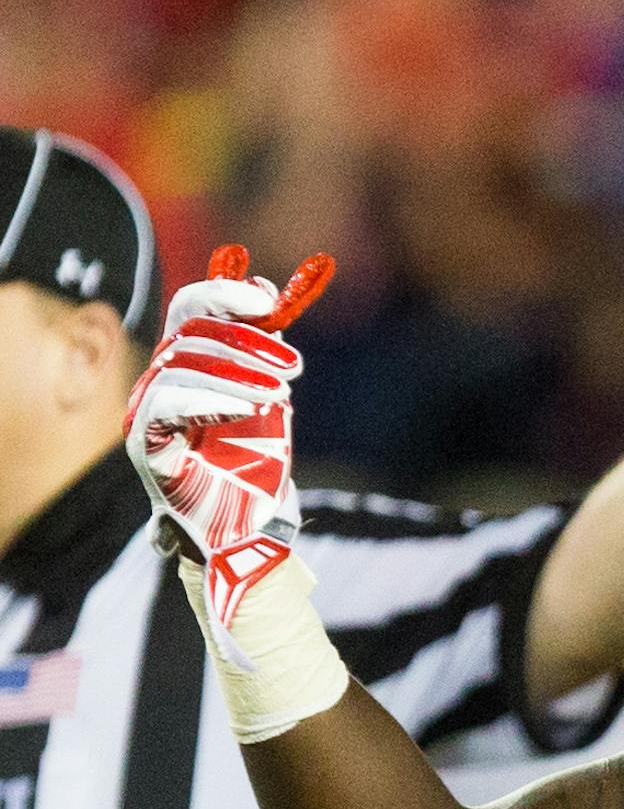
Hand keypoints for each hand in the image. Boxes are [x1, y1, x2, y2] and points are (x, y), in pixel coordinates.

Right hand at [125, 244, 334, 636]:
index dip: (224, 294)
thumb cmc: (256, 458)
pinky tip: (248, 409)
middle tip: (292, 365)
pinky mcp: (145, 445)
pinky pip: (166, 405)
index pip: (190, 309)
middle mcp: (159, 381)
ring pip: (179, 365)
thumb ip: (262, 344)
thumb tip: (262, 288)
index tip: (268, 301)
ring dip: (237, 372)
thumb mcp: (268, 391)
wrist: (251, 521)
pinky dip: (210, 400)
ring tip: (279, 392)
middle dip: (246, 343)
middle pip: (189, 333)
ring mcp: (147, 412)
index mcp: (187, 362)